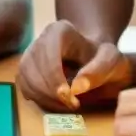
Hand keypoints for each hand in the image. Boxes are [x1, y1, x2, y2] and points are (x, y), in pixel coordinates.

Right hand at [15, 19, 131, 111]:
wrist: (95, 57)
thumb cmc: (103, 57)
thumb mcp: (112, 60)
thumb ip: (99, 70)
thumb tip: (77, 88)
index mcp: (59, 31)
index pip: (48, 52)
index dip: (54, 77)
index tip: (70, 96)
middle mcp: (40, 39)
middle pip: (32, 66)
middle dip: (49, 91)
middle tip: (71, 104)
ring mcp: (31, 53)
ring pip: (25, 77)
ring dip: (43, 97)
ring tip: (65, 104)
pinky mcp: (27, 69)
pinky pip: (24, 85)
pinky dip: (37, 98)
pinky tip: (56, 102)